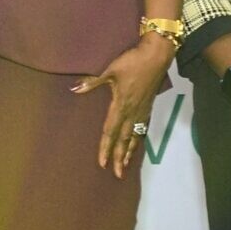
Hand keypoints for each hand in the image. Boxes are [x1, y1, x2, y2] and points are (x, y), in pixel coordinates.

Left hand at [77, 33, 173, 177]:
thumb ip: (93, 82)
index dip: (105, 147)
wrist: (156, 56)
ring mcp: (142, 110)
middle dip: (119, 157)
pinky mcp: (149, 106)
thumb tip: (75, 89)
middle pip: (124, 139)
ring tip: (126, 166)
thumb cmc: (131, 62)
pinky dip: (140, 140)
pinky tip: (138, 144)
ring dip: (130, 152)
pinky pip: (144, 128)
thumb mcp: (109, 70)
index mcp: (120, 105)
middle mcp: (132, 112)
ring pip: (135, 136)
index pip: (110, 132)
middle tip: (116, 173)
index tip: (102, 163)